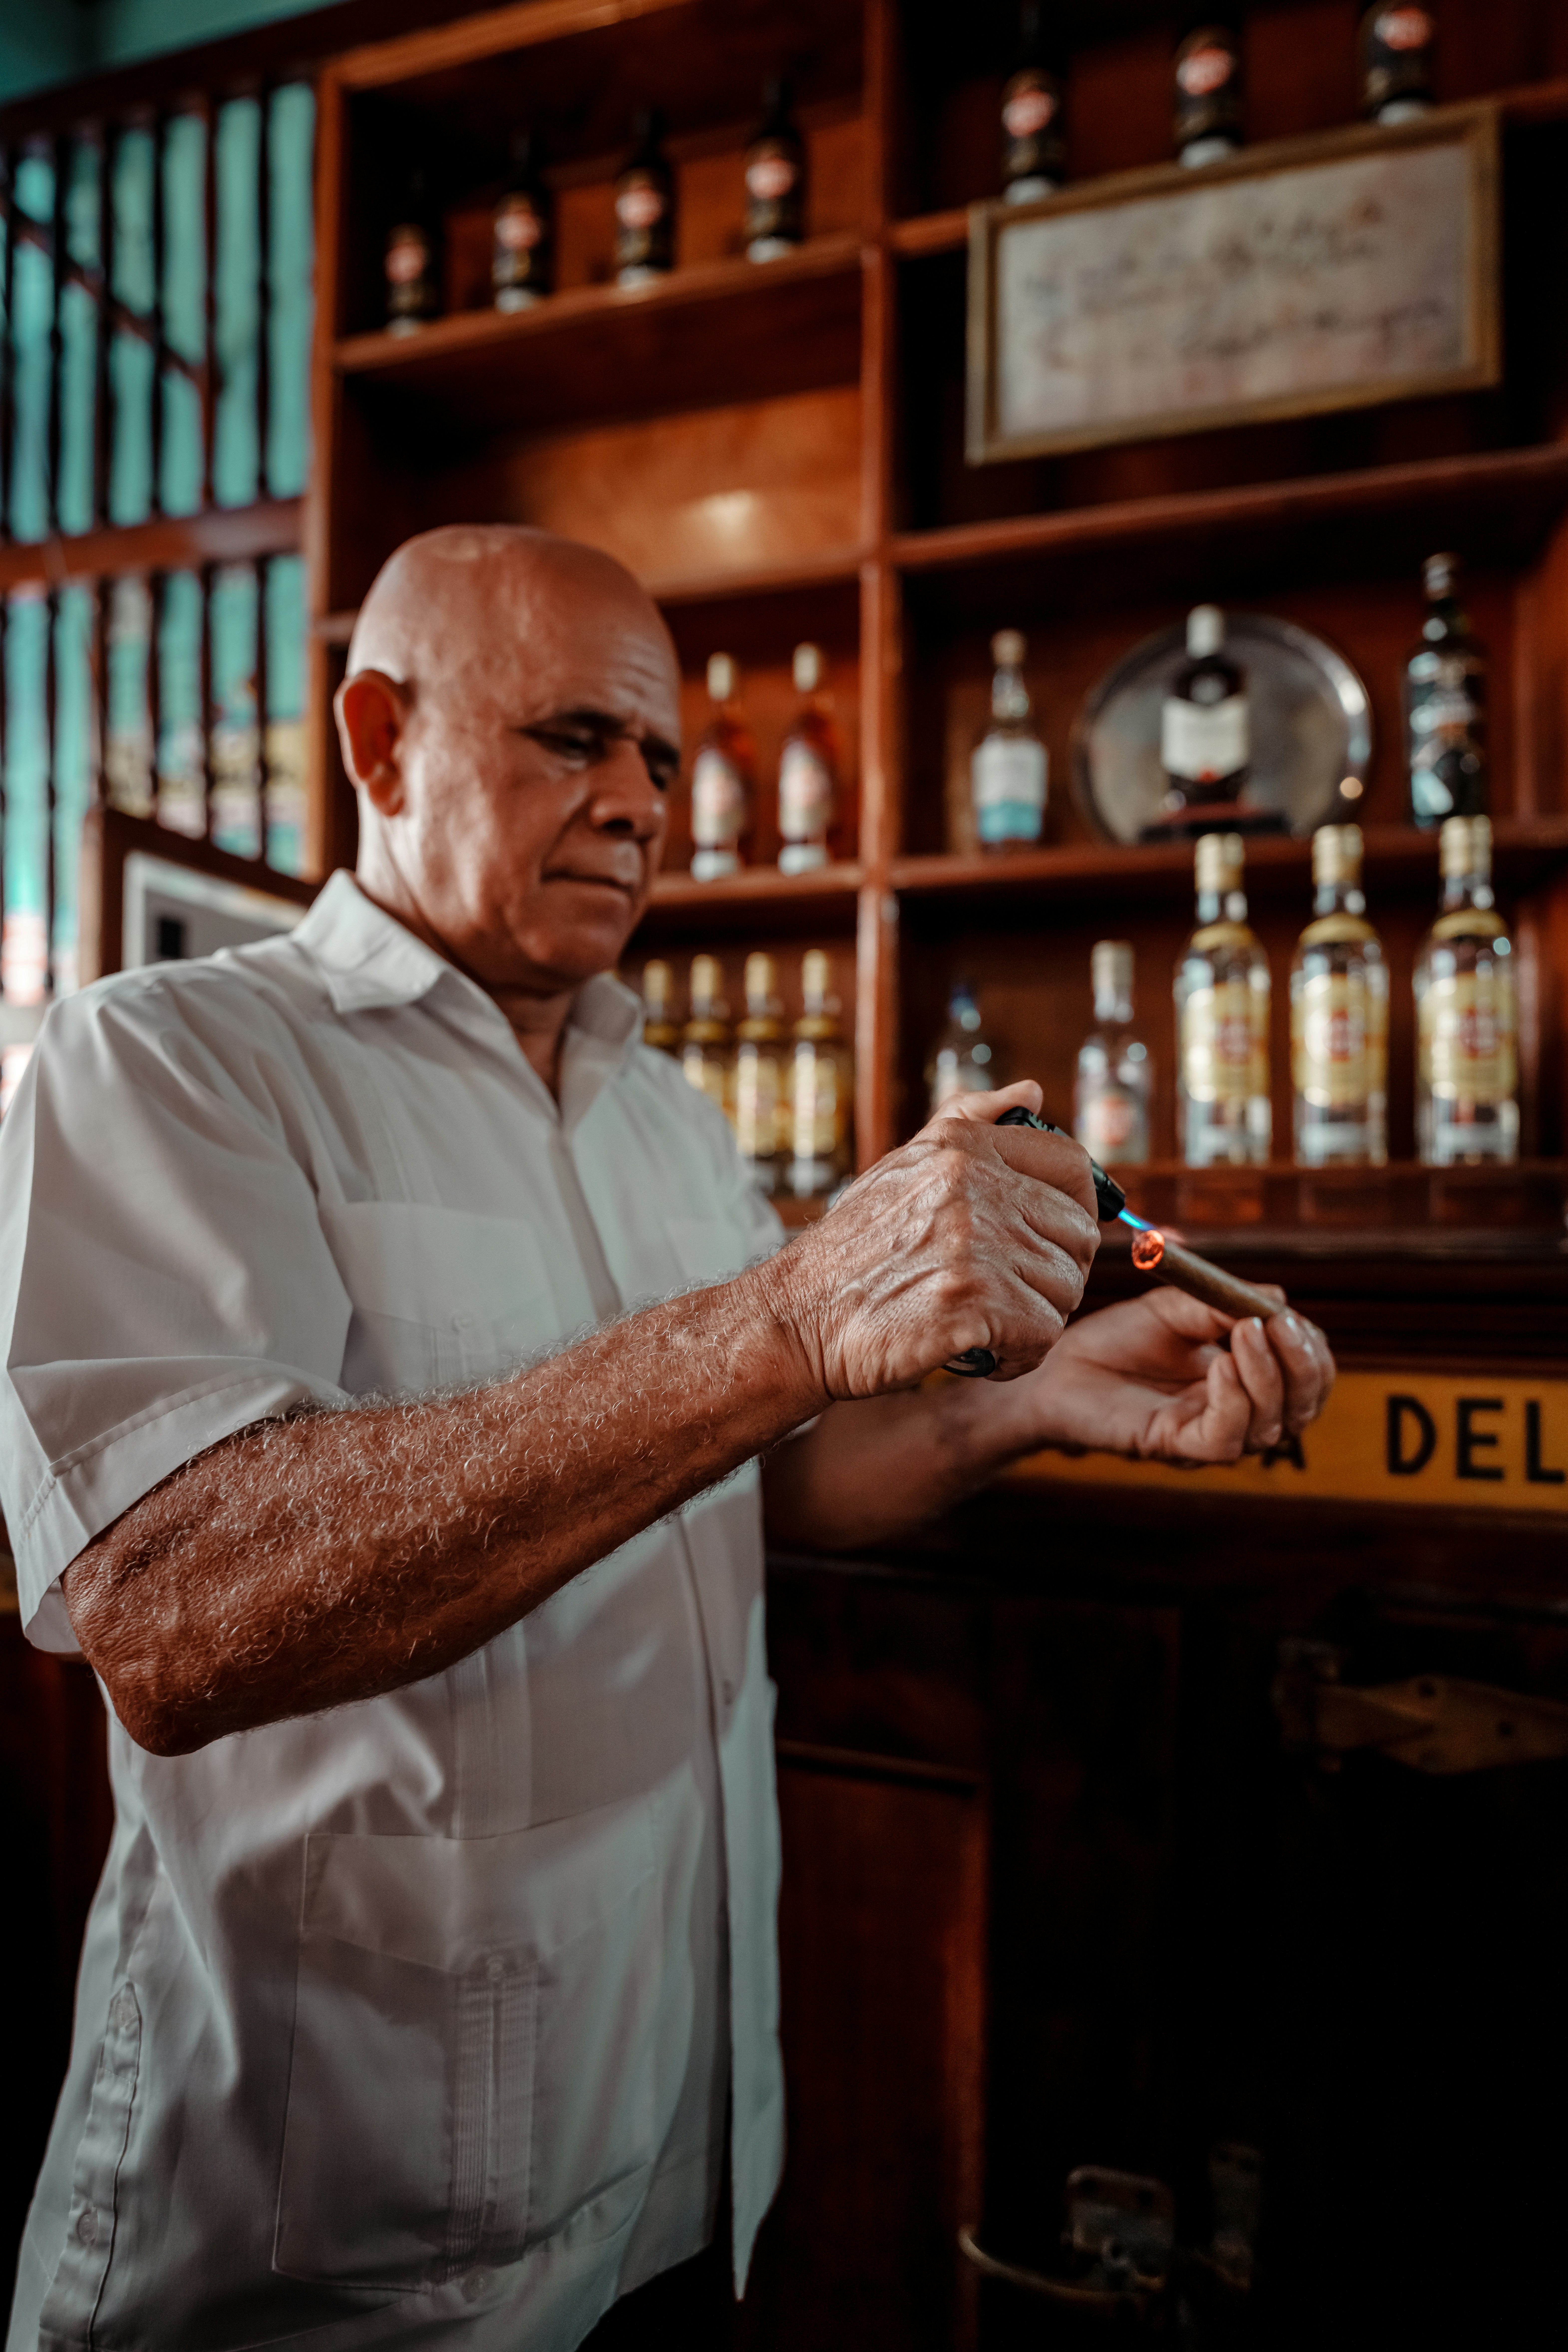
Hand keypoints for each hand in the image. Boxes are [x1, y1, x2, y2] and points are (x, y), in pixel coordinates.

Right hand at [766, 1082, 1099, 1398]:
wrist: (799, 1317)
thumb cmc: (855, 1249)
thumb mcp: (906, 1164)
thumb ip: (971, 1119)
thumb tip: (1031, 1091)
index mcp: (963, 1149)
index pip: (1073, 1167)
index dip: (1077, 1210)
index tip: (1052, 1240)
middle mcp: (973, 1188)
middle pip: (1078, 1237)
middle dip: (1054, 1274)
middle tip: (1010, 1295)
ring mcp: (974, 1246)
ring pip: (1064, 1291)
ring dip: (1034, 1319)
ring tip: (986, 1322)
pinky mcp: (972, 1305)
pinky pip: (1042, 1336)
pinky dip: (1019, 1355)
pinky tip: (982, 1351)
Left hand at [1007, 1285, 1335, 1464]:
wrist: (1056, 1366)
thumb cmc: (1114, 1340)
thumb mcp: (1174, 1309)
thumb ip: (1222, 1304)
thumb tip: (1278, 1298)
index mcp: (1244, 1378)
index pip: (1305, 1379)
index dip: (1310, 1352)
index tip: (1290, 1317)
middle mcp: (1236, 1413)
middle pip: (1301, 1409)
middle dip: (1303, 1368)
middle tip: (1281, 1326)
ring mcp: (1208, 1434)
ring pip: (1270, 1427)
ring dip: (1267, 1376)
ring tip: (1245, 1333)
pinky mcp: (1177, 1447)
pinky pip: (1226, 1440)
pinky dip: (1233, 1401)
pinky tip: (1218, 1366)